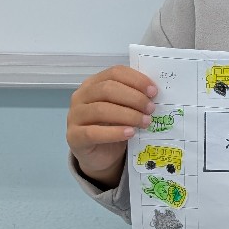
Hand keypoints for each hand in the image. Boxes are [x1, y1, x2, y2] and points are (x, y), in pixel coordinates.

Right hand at [67, 65, 155, 184]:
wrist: (100, 155)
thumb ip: (133, 99)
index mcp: (94, 83)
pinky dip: (114, 132)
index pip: (114, 73)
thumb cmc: (113, 127)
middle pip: (107, 89)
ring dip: (128, 115)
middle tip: (151, 109)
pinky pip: (93, 133)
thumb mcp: (125, 109)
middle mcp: (81, 96)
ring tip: (145, 122)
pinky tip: (130, 133)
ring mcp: (74, 116)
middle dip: (133, 98)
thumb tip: (153, 94)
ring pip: (101, 109)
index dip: (136, 80)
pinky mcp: (74, 136)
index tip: (153, 91)